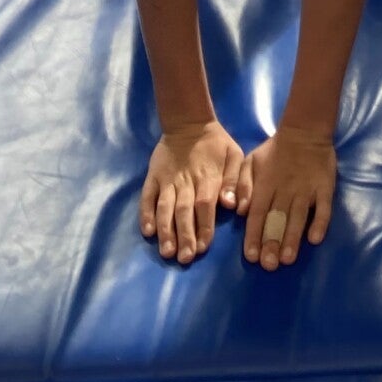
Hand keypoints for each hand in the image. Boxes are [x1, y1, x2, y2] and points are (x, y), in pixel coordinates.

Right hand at [140, 119, 245, 264]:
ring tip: (167, 251)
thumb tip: (232, 205)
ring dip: (165, 230)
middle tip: (185, 258)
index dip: (204, 226)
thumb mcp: (234, 155)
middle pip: (184, 211)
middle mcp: (185, 181)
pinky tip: (147, 231)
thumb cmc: (216, 145)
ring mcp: (166, 180)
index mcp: (207, 177)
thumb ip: (235, 180)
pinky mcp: (152, 177)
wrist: (189, 123)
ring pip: (165, 207)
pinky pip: (147, 196)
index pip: (205, 205)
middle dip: (184, 235)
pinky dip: (146, 213)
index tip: (203, 247)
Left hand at [240, 124, 337, 269]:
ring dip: (292, 237)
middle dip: (272, 242)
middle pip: (277, 218)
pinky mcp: (325, 187)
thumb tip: (239, 210)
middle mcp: (285, 189)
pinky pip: (323, 207)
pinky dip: (320, 222)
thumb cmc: (274, 151)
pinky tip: (315, 238)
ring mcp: (306, 189)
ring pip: (298, 216)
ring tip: (288, 258)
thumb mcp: (251, 161)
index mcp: (265, 185)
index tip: (252, 256)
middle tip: (269, 264)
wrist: (305, 131)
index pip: (257, 213)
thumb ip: (242, 185)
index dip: (254, 235)